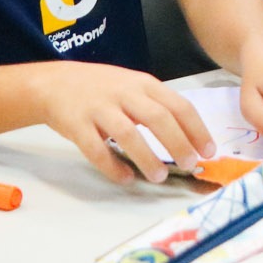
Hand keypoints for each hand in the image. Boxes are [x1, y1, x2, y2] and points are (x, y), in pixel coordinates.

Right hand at [29, 61, 214, 184]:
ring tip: (159, 177)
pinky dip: (112, 167)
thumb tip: (189, 136)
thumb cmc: (102, 88)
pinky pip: (96, 149)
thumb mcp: (133, 86)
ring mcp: (99, 108)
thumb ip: (156, 105)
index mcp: (144, 83)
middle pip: (158, 118)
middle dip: (178, 143)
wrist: (54, 83)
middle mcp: (124, 93)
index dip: (196, 129)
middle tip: (190, 164)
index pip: (178, 105)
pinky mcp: (77, 125)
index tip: (209, 150)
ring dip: (147, 158)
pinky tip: (125, 179)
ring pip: (128, 134)